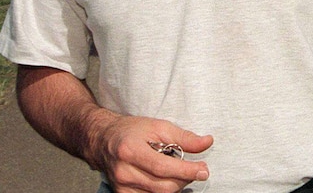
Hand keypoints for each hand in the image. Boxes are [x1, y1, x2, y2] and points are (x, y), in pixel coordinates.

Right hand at [89, 114, 212, 192]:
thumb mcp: (159, 126)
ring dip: (176, 186)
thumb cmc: (132, 131)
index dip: (186, 170)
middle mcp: (123, 172)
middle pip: (161, 186)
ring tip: (180, 171)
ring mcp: (121, 186)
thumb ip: (184, 137)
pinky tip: (167, 179)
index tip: (203, 170)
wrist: (104, 140)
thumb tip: (207, 142)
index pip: (162, 167)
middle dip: (184, 179)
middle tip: (196, 169)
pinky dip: (163, 191)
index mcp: (131, 151)